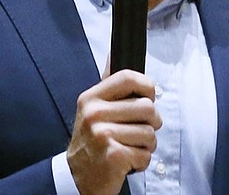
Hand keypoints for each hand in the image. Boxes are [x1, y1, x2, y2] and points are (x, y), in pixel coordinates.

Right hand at [67, 70, 161, 194]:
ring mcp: (103, 134)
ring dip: (146, 145)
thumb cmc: (91, 141)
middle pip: (147, 107)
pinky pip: (145, 154)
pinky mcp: (113, 155)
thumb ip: (108, 84)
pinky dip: (141, 161)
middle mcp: (94, 114)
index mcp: (91, 98)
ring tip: (130, 147)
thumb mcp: (93, 108)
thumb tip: (112, 52)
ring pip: (150, 133)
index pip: (128, 77)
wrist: (76, 177)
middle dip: (152, 122)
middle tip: (139, 131)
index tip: (148, 98)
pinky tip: (126, 162)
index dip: (147, 86)